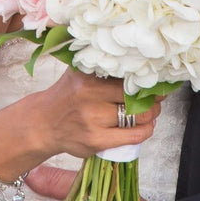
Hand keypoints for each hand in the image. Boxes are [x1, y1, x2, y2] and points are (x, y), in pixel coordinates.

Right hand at [33, 69, 161, 159]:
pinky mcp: (96, 141)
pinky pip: (133, 136)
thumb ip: (101, 65)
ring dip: (152, 114)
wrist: (42, 124)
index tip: (155, 78)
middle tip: (156, 96)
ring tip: (152, 110)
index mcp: (87, 78)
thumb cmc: (67, 95)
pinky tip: (146, 125)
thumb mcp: (79, 72)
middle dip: (152, 97)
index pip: (127, 76)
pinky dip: (146, 130)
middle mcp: (89, 97)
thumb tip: (135, 59)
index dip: (145, 78)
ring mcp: (92, 121)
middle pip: (135, 96)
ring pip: (138, 116)